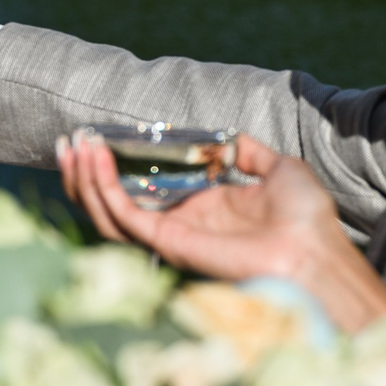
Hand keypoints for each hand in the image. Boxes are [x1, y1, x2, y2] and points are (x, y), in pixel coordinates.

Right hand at [58, 133, 385, 332]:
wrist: (315, 248)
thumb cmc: (305, 219)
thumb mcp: (278, 169)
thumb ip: (248, 153)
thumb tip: (229, 137)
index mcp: (200, 210)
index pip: (143, 192)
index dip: (117, 169)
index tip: (98, 140)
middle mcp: (180, 224)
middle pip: (114, 205)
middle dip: (86, 175)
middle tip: (71, 143)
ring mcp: (171, 236)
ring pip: (108, 214)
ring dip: (85, 181)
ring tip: (74, 148)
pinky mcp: (169, 242)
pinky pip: (124, 216)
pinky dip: (104, 188)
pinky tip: (96, 158)